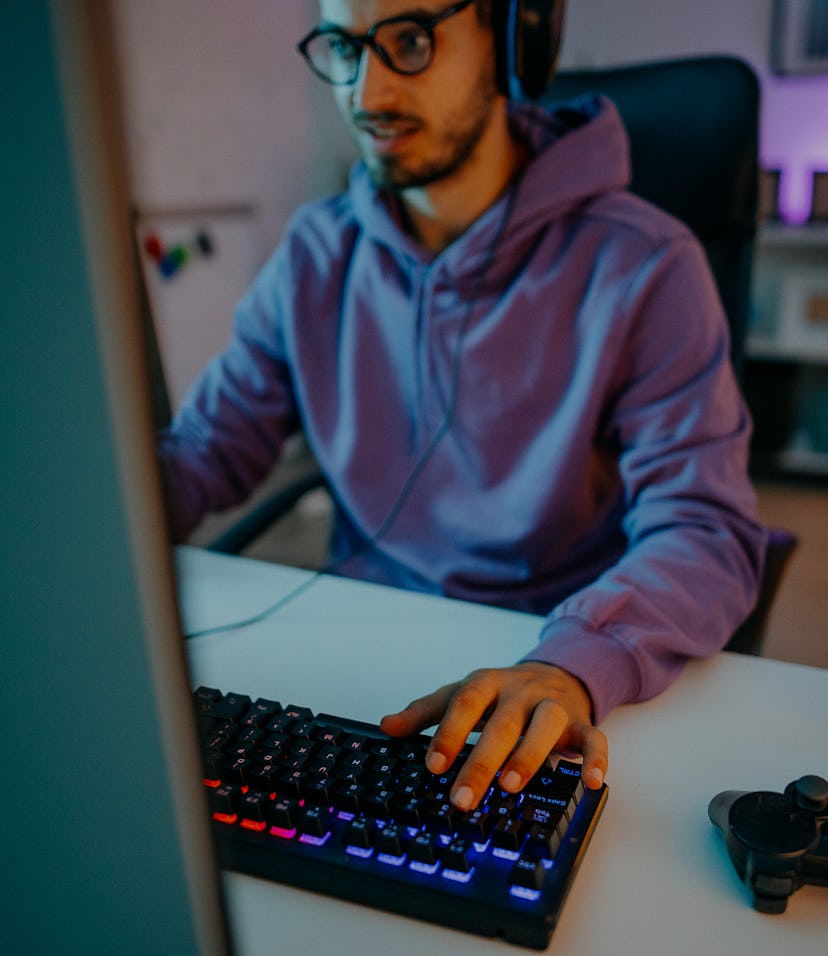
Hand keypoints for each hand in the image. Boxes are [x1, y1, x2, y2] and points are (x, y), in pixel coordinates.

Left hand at [380, 662, 606, 810]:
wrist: (555, 673)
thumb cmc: (502, 694)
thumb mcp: (461, 694)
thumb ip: (426, 712)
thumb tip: (387, 727)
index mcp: (488, 683)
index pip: (466, 702)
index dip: (449, 732)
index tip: (433, 765)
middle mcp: (520, 692)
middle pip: (501, 724)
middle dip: (481, 761)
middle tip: (462, 796)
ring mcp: (552, 706)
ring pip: (544, 726)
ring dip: (529, 755)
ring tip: (510, 785)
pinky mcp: (581, 722)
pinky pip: (593, 738)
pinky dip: (595, 758)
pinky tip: (590, 781)